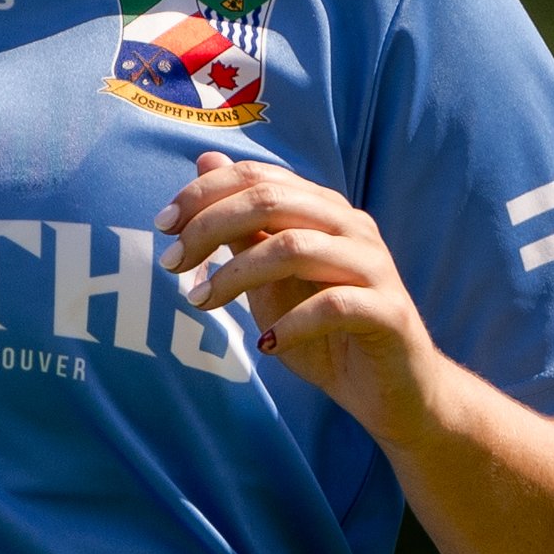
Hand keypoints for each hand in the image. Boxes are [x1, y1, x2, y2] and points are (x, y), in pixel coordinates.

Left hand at [157, 150, 444, 446]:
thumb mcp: (269, 279)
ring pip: (296, 247)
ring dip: (237, 274)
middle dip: (211, 227)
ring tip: (202, 302)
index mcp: (323, 210)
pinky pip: (334, 305)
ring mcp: (374, 267)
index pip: (259, 177)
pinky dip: (291, 323)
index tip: (162, 226)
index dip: (205, 194)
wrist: (391, 391)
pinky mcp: (389, 312)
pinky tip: (265, 345)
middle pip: (273, 201)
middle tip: (172, 263)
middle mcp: (351, 227)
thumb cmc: (325, 332)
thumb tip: (203, 161)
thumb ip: (241, 228)